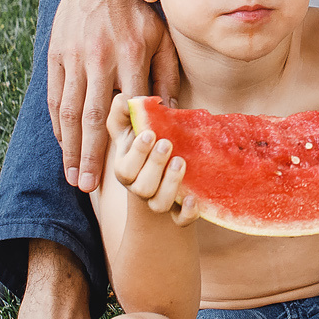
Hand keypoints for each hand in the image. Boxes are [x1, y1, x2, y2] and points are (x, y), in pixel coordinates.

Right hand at [48, 0, 181, 192]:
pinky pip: (54, 97)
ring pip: (68, 112)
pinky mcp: (55, 55)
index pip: (129, 106)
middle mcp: (98, 58)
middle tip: (90, 188)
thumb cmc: (137, 7)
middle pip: (92, 118)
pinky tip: (64, 145)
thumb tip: (171, 113)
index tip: (133, 167)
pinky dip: (57, 125)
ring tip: (74, 176)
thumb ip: (167, 72)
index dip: (130, 139)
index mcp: (129, 52)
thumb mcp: (162, 34)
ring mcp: (73, 57)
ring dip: (70, 148)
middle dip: (91, 156)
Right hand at [106, 108, 199, 223]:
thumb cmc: (146, 145)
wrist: (163, 174)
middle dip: (154, 165)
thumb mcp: (132, 127)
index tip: (150, 134)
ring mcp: (159, 201)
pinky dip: (187, 213)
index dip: (136, 153)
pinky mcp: (179, 212)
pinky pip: (181, 220)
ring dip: (170, 184)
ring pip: (159, 204)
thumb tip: (124, 98)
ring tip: (181, 161)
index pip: (124, 168)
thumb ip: (124, 111)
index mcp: (127, 169)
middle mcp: (140, 188)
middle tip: (167, 143)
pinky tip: (194, 199)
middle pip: (142, 186)